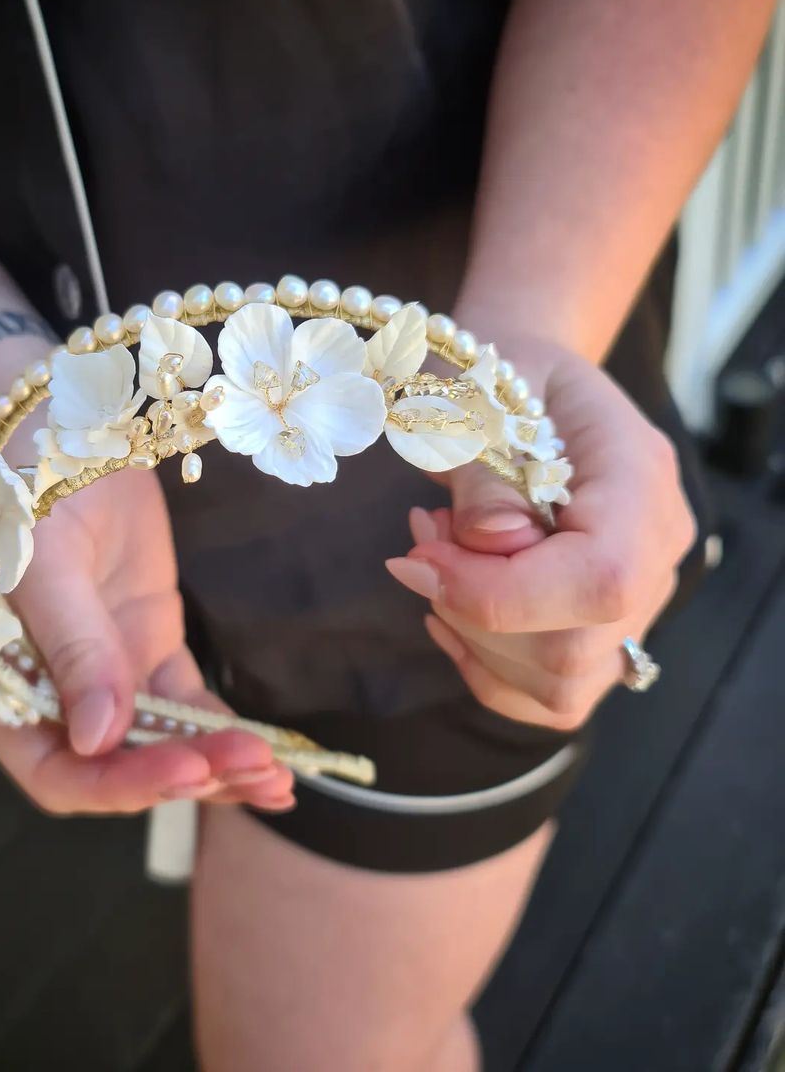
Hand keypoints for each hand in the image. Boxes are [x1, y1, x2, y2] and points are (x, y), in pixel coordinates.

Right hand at [0, 467, 295, 813]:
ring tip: (277, 780)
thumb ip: (73, 651)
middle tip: (256, 771)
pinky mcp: (150, 642)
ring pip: (163, 739)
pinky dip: (226, 728)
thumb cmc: (30, 483)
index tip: (186, 769)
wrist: (65, 419)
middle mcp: (58, 691)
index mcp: (10, 684)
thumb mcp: (45, 564)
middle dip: (188, 774)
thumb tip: (98, 742)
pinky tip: (273, 753)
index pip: (59, 772)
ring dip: (218, 763)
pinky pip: (189, 702)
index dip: (119, 785)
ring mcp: (110, 669)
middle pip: (123, 764)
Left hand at [386, 341, 695, 729]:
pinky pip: (551, 696)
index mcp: (642, 479)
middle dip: (469, 610)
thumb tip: (489, 544)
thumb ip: (486, 470)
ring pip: (560, 686)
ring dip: (471, 637)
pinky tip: (447, 611)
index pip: (597, 578)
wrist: (531, 385)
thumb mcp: (482, 396)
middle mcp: (658, 551)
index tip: (415, 558)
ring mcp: (640, 601)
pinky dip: (485, 668)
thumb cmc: (505, 378)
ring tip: (437, 556)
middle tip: (422, 539)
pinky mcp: (605, 634)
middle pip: (574, 648)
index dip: (493, 591)